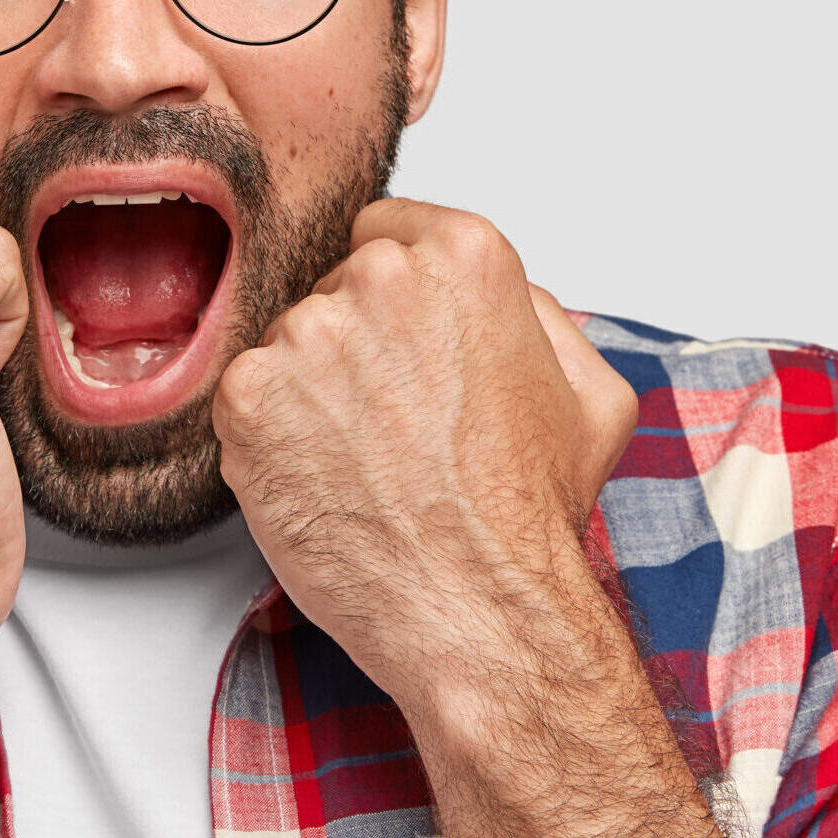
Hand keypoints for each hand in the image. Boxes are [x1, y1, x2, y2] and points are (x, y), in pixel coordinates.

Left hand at [211, 201, 637, 705]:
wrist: (474, 606)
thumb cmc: (527, 513)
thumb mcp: (590, 395)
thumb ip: (541, 317)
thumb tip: (497, 299)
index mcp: (464, 256)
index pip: (387, 230)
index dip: (393, 295)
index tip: (399, 340)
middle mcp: (380, 277)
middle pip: (334, 286)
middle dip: (354, 343)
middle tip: (391, 422)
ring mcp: (307, 332)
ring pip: (290, 343)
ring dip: (310, 390)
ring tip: (361, 460)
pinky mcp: (248, 391)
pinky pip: (247, 395)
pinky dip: (270, 434)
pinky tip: (320, 477)